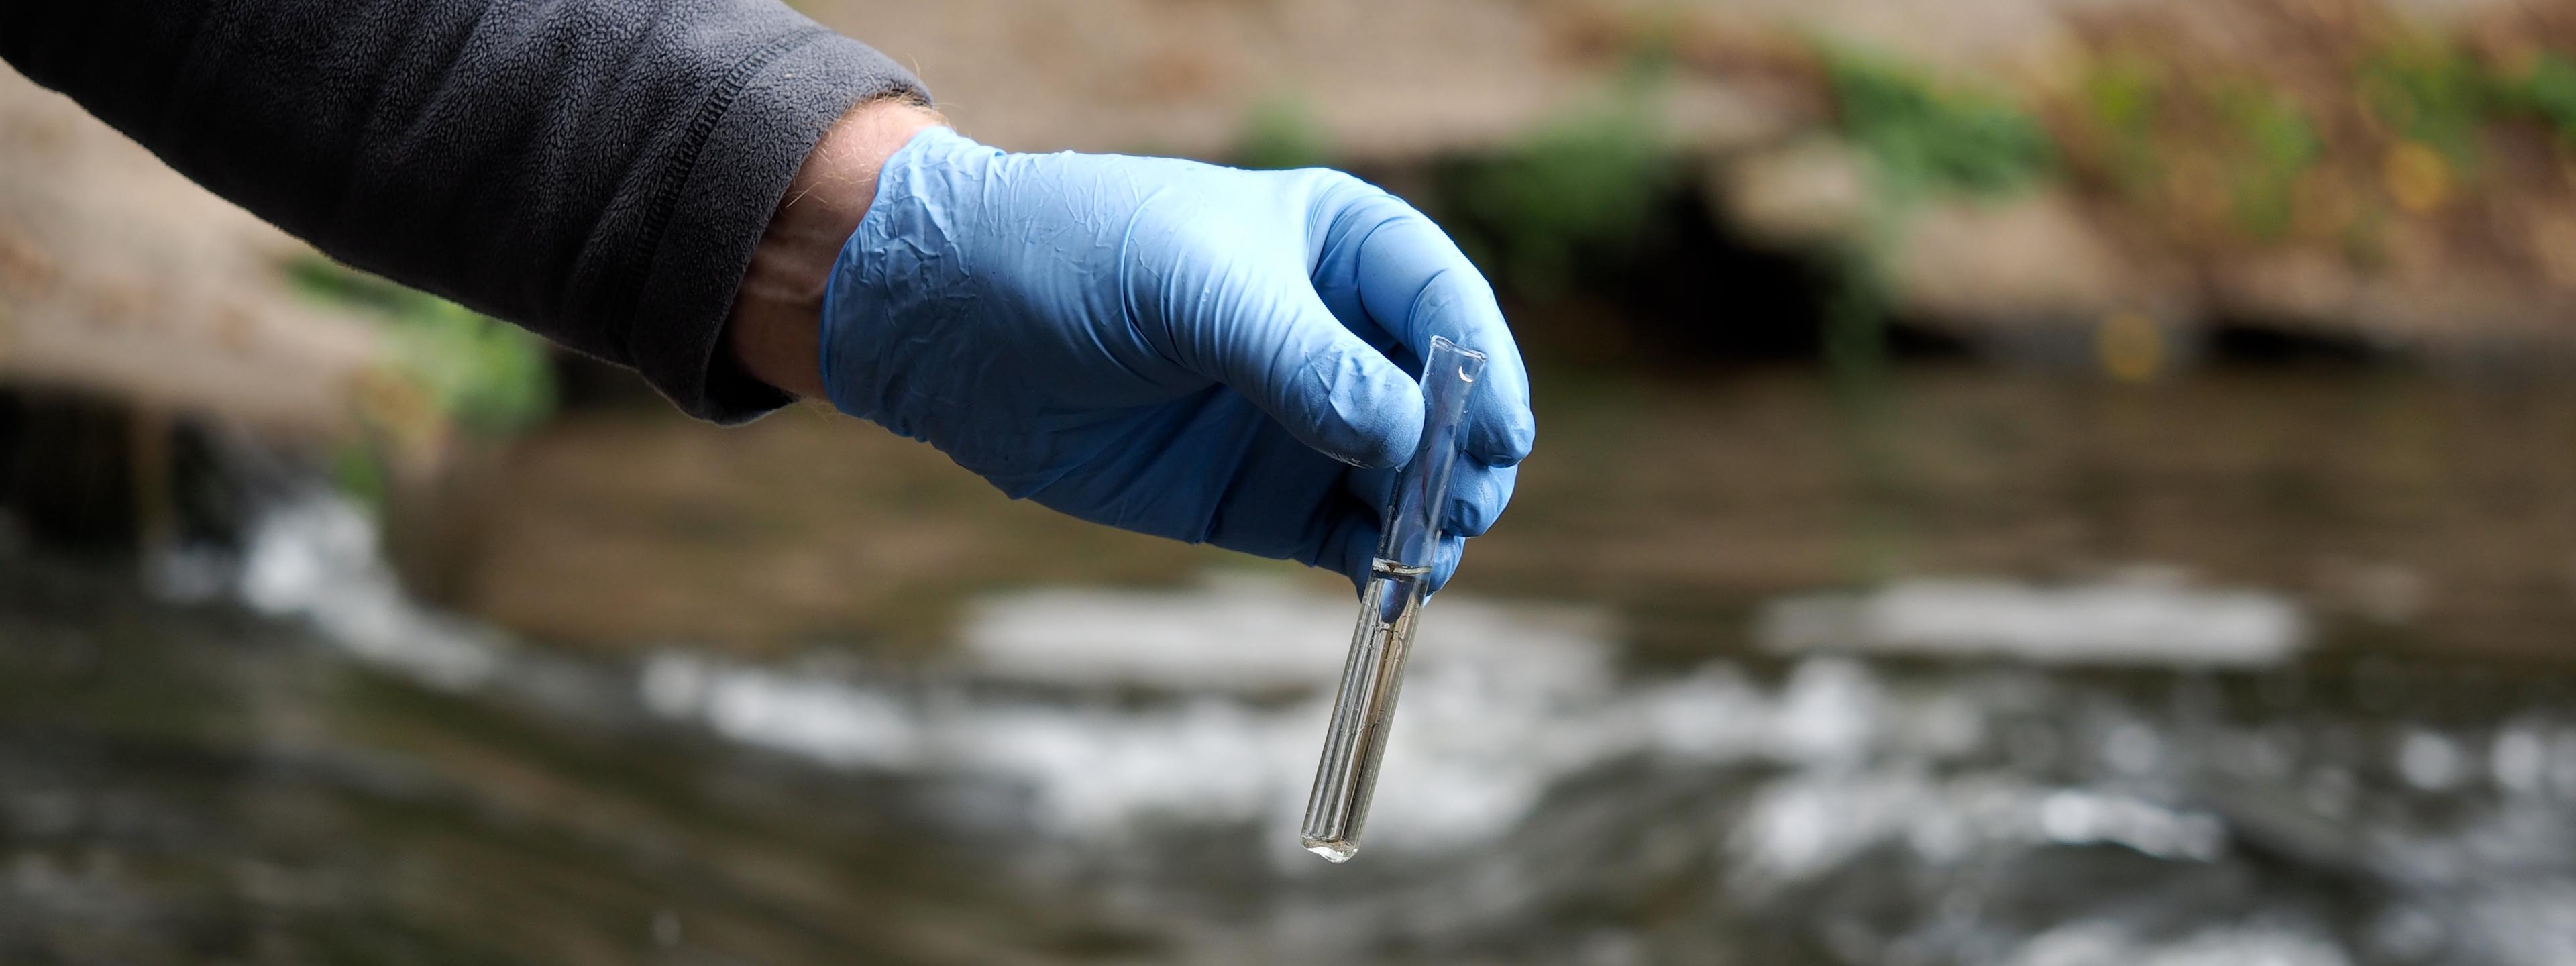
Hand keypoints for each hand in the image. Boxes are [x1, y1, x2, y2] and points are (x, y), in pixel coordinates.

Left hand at [818, 128, 1534, 590]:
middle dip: (1466, 454)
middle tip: (1462, 502)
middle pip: (1444, 401)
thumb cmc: (1072, 258)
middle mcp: (1336, 334)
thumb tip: (1406, 433)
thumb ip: (1300, 358)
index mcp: (1337, 246)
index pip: (1442, 300)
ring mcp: (1304, 421)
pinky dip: (1376, 562)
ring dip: (1430, 518)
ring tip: (1424, 550)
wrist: (951, 326)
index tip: (1498, 431)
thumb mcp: (1191, 288)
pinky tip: (1386, 582)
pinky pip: (1347, 538)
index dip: (1483, 366)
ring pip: (1406, 479)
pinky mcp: (1260, 497)